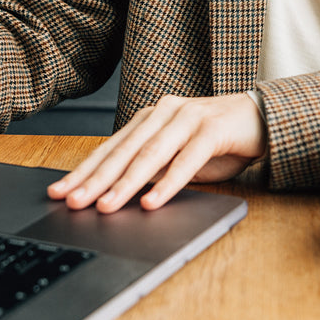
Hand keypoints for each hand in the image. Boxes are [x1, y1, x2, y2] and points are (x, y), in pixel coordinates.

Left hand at [46, 92, 266, 211]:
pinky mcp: (212, 129)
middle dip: (95, 180)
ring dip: (126, 184)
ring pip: (150, 155)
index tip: (59, 192)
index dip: (84, 171)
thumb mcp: (176, 156)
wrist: (260, 117)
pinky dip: (168, 184)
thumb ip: (150, 169)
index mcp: (150, 118)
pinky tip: (152, 202)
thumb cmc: (215, 140)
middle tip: (73, 202)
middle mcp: (164, 112)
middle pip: (123, 152)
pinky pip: (186, 160)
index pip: (110, 148)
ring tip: (106, 206)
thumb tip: (113, 195)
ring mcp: (188, 118)